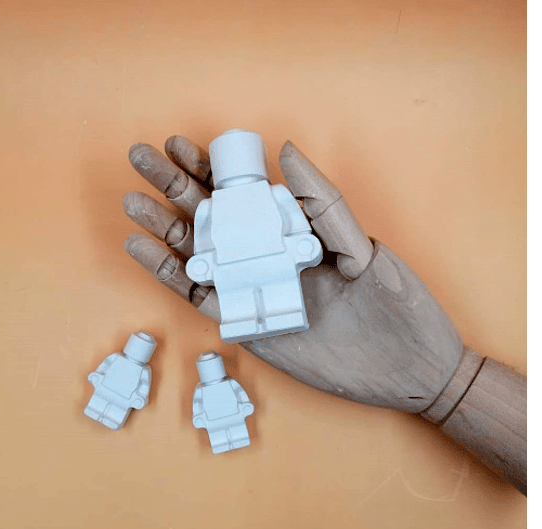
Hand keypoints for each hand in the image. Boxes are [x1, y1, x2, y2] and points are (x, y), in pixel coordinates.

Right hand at [122, 136, 462, 413]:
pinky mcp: (244, 324)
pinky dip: (167, 274)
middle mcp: (266, 257)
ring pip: (197, 254)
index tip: (180, 144)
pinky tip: (141, 248)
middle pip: (211, 216)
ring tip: (133, 201)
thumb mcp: (363, 249)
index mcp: (294, 232)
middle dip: (173, 187)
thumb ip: (323, 205)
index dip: (210, 169)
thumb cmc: (397, 307)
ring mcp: (252, 289)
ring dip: (162, 227)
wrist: (408, 371)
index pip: (243, 193)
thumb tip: (286, 151)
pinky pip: (198, 296)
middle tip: (139, 158)